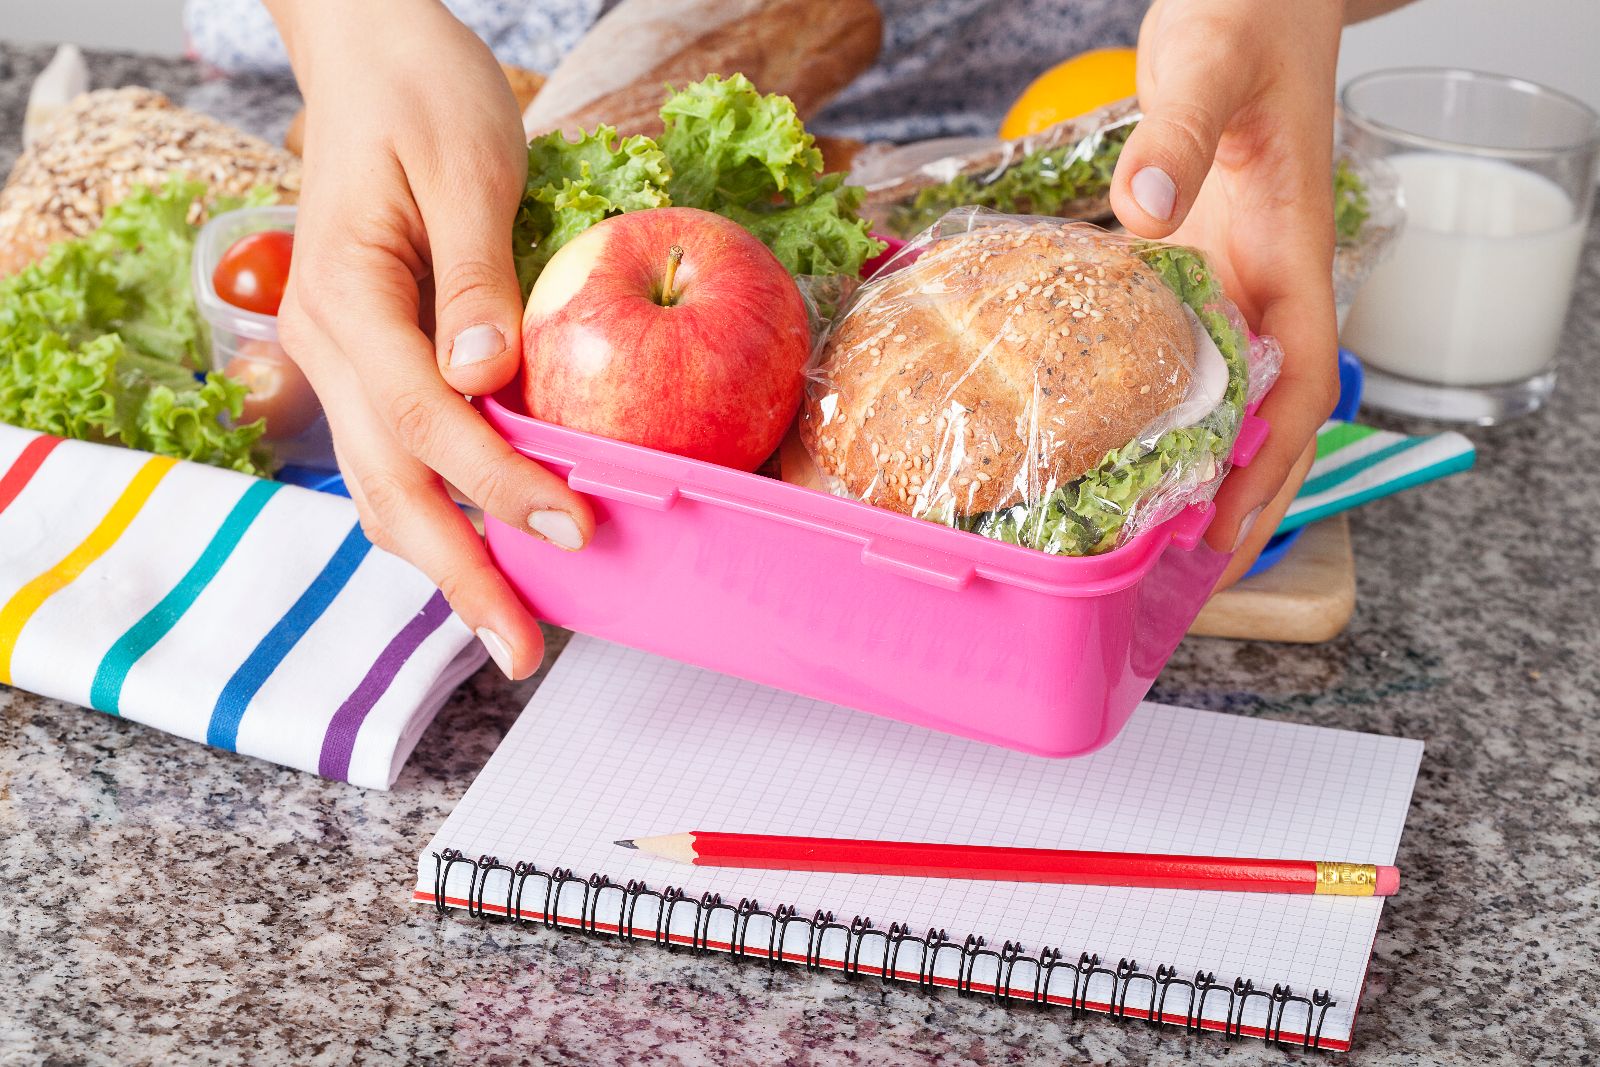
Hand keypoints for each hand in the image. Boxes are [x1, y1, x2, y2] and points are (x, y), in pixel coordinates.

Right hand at [267, 0, 593, 677]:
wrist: (371, 57)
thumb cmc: (422, 95)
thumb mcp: (465, 165)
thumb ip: (475, 275)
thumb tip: (484, 378)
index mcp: (348, 297)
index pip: (426, 418)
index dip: (499, 481)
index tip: (575, 525)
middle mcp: (328, 344)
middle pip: (388, 484)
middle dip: (458, 573)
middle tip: (522, 648)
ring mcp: (341, 360)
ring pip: (382, 485)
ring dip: (444, 561)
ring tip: (510, 627)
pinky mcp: (370, 362)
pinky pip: (397, 456)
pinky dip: (441, 511)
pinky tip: (489, 548)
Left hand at [1110, 0, 1343, 585]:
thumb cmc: (1250, 13)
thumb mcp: (1211, 65)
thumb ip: (1179, 130)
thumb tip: (1149, 202)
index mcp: (1292, 250)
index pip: (1302, 385)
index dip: (1273, 468)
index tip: (1233, 531)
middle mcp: (1265, 275)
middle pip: (1268, 412)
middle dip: (1239, 493)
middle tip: (1187, 570)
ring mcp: (1227, 267)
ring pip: (1224, 386)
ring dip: (1197, 457)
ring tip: (1150, 529)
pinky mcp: (1187, 250)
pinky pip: (1176, 339)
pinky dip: (1155, 393)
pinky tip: (1112, 429)